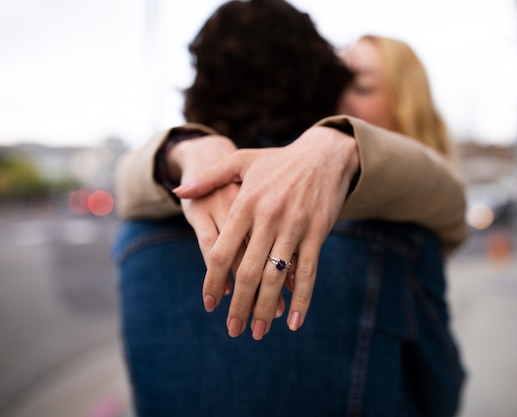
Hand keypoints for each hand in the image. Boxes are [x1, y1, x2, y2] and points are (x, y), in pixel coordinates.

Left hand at [175, 126, 359, 340]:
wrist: (325, 154)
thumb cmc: (279, 161)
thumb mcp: (242, 161)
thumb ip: (209, 178)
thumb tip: (178, 191)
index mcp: (245, 202)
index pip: (221, 251)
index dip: (213, 280)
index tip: (209, 304)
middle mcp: (268, 217)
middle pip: (247, 271)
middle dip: (239, 305)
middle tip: (233, 329)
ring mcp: (295, 226)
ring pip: (276, 277)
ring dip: (266, 308)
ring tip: (258, 331)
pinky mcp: (317, 233)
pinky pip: (307, 272)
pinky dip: (301, 299)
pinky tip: (294, 321)